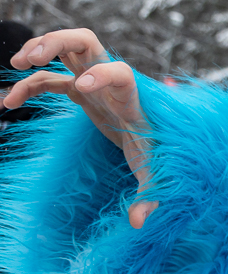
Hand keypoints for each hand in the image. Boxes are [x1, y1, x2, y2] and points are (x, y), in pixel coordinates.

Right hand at [3, 28, 156, 227]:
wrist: (159, 144)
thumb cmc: (159, 157)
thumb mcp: (156, 178)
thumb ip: (150, 198)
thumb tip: (137, 224)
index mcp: (132, 101)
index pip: (122, 74)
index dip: (104, 74)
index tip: (82, 85)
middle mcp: (112, 85)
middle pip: (87, 43)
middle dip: (58, 41)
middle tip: (32, 57)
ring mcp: (95, 85)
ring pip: (65, 51)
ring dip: (39, 49)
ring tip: (16, 65)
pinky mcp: (82, 94)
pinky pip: (51, 80)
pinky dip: (30, 85)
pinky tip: (8, 101)